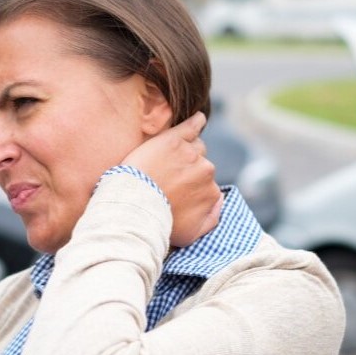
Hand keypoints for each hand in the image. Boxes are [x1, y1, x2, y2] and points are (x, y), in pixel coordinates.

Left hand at [122, 112, 222, 246]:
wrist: (135, 207)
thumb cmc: (160, 223)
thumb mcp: (190, 234)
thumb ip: (211, 220)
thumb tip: (220, 203)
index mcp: (211, 192)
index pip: (206, 185)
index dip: (189, 189)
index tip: (175, 193)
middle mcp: (206, 170)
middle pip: (200, 165)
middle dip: (186, 172)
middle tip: (165, 180)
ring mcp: (190, 153)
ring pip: (194, 148)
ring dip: (185, 153)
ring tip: (167, 161)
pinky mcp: (174, 139)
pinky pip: (192, 125)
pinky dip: (196, 122)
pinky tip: (198, 120)